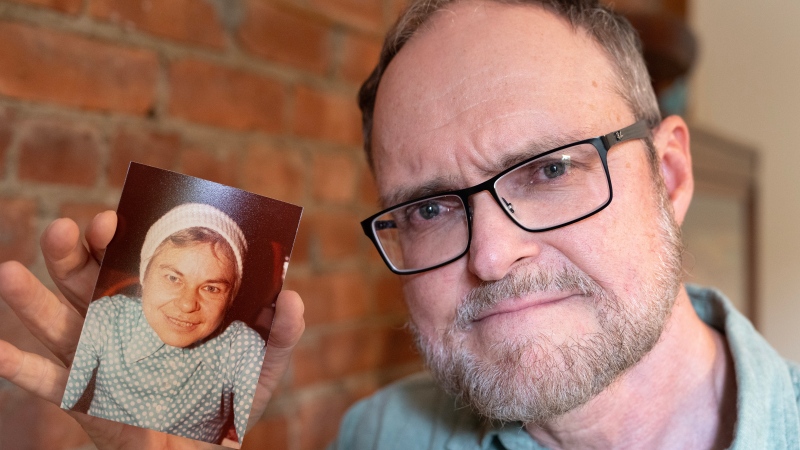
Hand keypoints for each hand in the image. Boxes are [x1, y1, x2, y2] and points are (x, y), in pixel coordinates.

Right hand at [0, 211, 304, 448]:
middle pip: (86, 282)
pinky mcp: (85, 399)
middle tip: (69, 228)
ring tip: (9, 272)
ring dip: (30, 299)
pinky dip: (14, 368)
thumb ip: (279, 331)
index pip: (132, 263)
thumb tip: (292, 296)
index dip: (121, 238)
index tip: (118, 217)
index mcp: (156, 306)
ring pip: (57, 323)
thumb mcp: (261, 364)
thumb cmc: (227, 401)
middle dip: (74, 254)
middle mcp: (119, 325)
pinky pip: (44, 383)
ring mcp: (96, 359)